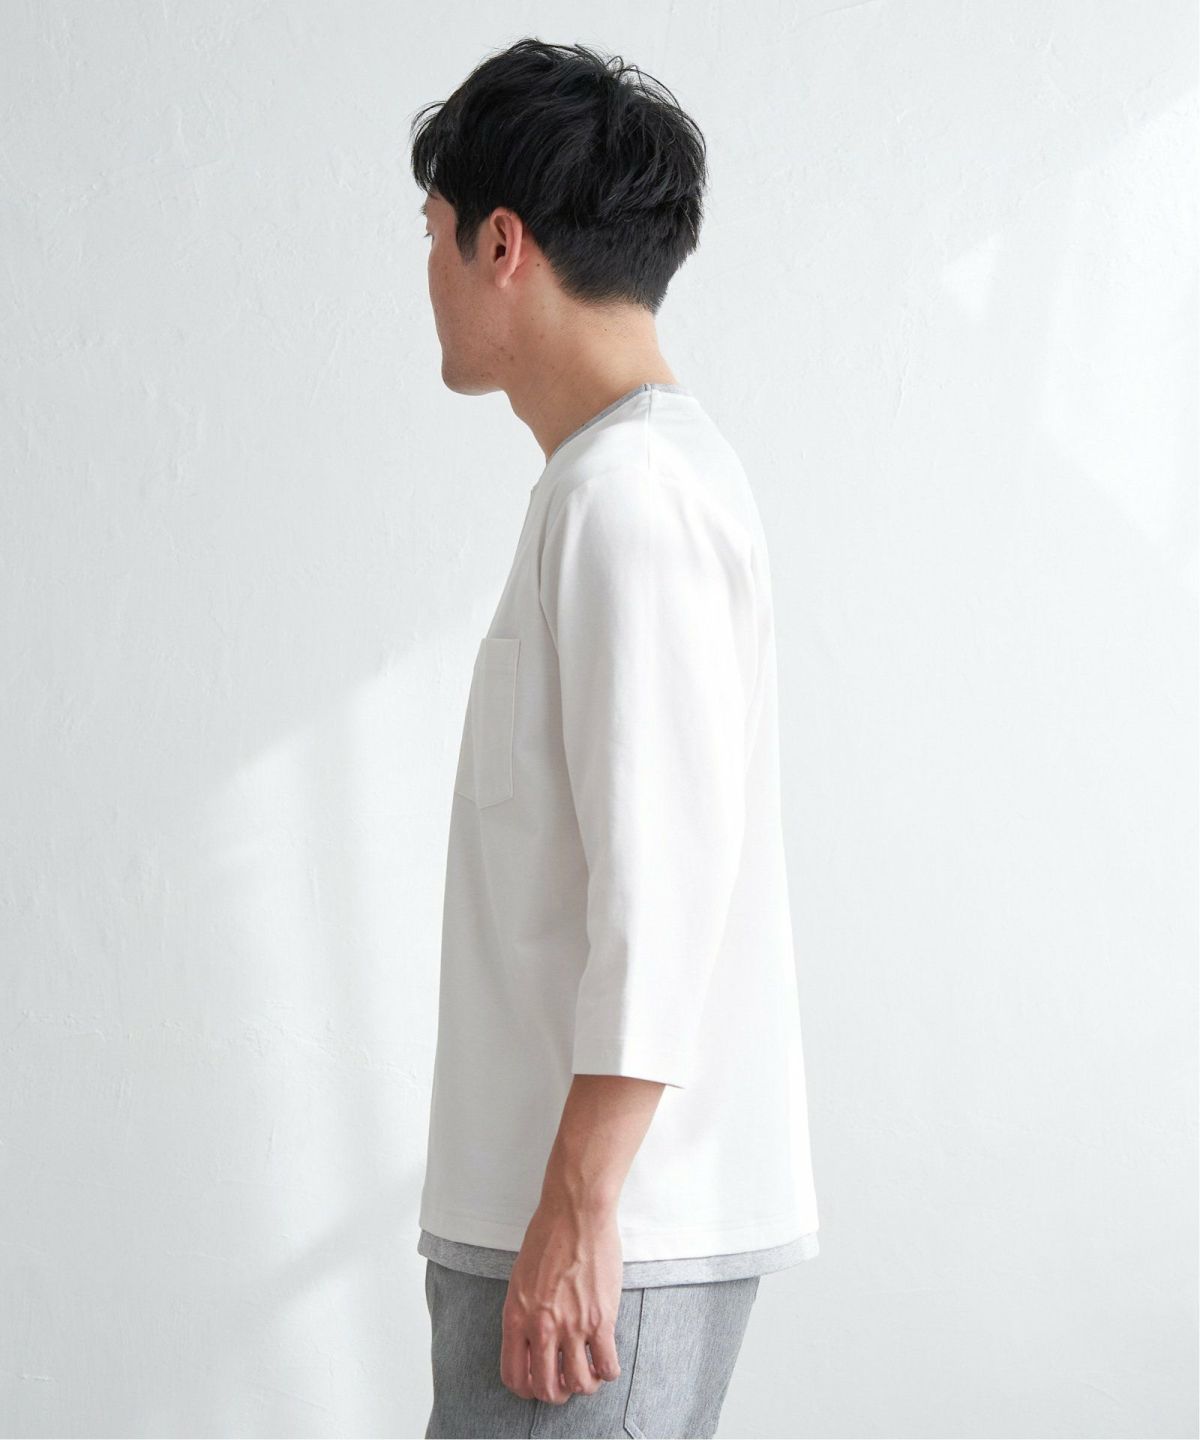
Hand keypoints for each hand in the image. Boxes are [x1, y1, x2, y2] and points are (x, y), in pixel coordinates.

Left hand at [499, 1195, 623, 1403]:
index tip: (539, 1382)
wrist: (576, 1212)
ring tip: (589, 1371)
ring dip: (585, 1385)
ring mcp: (572, 1325)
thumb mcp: (520, 1278)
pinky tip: (607, 1358)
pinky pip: (607, 1366)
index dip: (527, 1389)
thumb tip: (532, 1340)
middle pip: (546, 1389)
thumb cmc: (548, 1236)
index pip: (514, 1375)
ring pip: (579, 1384)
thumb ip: (524, 1312)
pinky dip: (608, 1371)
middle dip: (557, 1393)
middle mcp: (541, 1327)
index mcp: (516, 1316)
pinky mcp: (601, 1318)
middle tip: (566, 1381)